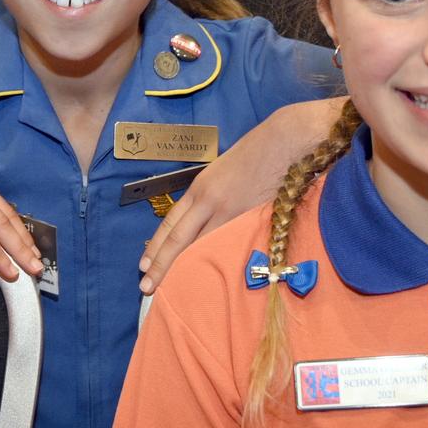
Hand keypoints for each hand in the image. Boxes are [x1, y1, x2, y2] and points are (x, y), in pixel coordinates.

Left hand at [137, 97, 345, 293]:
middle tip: (146, 286)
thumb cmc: (257, 151)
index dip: (156, 245)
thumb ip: (213, 194)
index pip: (171, 222)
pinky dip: (214, 260)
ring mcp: (228, 209)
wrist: (283, 140)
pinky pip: (226, 243)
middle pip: (178, 238)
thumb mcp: (224, 171)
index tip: (144, 264)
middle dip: (160, 263)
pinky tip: (207, 276)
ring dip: (183, 267)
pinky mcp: (249, 216)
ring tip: (168, 288)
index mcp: (200, 187)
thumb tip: (207, 217)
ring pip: (199, 244)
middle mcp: (208, 200)